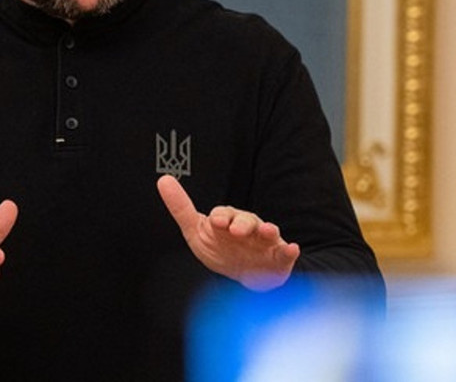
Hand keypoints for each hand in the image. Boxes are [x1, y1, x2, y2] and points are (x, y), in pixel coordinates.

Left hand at [157, 175, 298, 290]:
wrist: (244, 275)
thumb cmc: (220, 249)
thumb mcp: (196, 231)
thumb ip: (181, 207)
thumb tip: (163, 179)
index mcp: (228, 221)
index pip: (224, 214)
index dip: (220, 217)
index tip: (215, 221)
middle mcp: (248, 228)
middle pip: (247, 221)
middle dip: (243, 224)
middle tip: (236, 230)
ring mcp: (265, 242)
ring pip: (268, 233)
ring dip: (268, 231)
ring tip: (269, 231)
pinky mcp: (278, 258)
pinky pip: (285, 253)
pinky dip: (289, 251)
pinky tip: (292, 249)